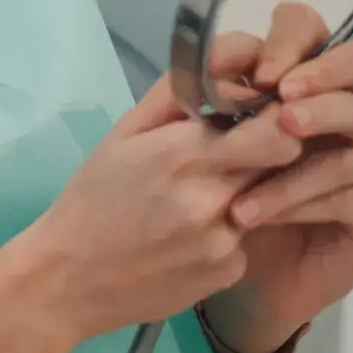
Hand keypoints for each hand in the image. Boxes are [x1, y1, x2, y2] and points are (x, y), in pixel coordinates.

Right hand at [26, 75, 304, 345]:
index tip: (258, 113)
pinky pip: (247, 237)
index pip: (272, 129)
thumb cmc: (93, 196)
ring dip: (245, 188)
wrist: (72, 279)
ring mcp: (226, 241)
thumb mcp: (125, 131)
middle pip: (279, 161)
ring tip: (198, 195)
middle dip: (267, 147)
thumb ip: (178, 94)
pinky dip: (228, 230)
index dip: (273, 117)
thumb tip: (230, 73)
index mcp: (184, 153)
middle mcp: (214, 198)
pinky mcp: (229, 272)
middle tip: (242, 147)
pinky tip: (191, 236)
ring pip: (265, 197)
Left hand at [201, 6, 352, 352]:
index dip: (292, 38)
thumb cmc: (205, 191)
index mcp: (295, 79)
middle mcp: (339, 108)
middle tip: (284, 105)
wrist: (218, 266)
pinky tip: (263, 213)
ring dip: (299, 156)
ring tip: (250, 177)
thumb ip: (202, 93)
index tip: (261, 74)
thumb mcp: (188, 138)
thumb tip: (216, 57)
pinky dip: (308, 199)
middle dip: (324, 77)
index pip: (309, 28)